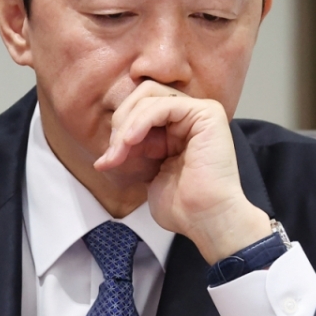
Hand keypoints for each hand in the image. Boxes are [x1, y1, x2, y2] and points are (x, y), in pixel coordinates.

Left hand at [95, 81, 271, 261]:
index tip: (108, 160)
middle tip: (113, 154)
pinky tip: (132, 142)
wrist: (206, 220)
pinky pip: (163, 104)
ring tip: (120, 153)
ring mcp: (200, 112)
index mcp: (176, 129)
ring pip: (149, 95)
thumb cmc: (183, 206)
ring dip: (127, 125)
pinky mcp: (207, 113)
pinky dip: (141, 121)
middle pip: (143, 94)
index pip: (139, 107)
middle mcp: (189, 117)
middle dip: (121, 121)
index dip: (119, 129)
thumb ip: (133, 151)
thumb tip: (108, 150)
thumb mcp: (147, 171)